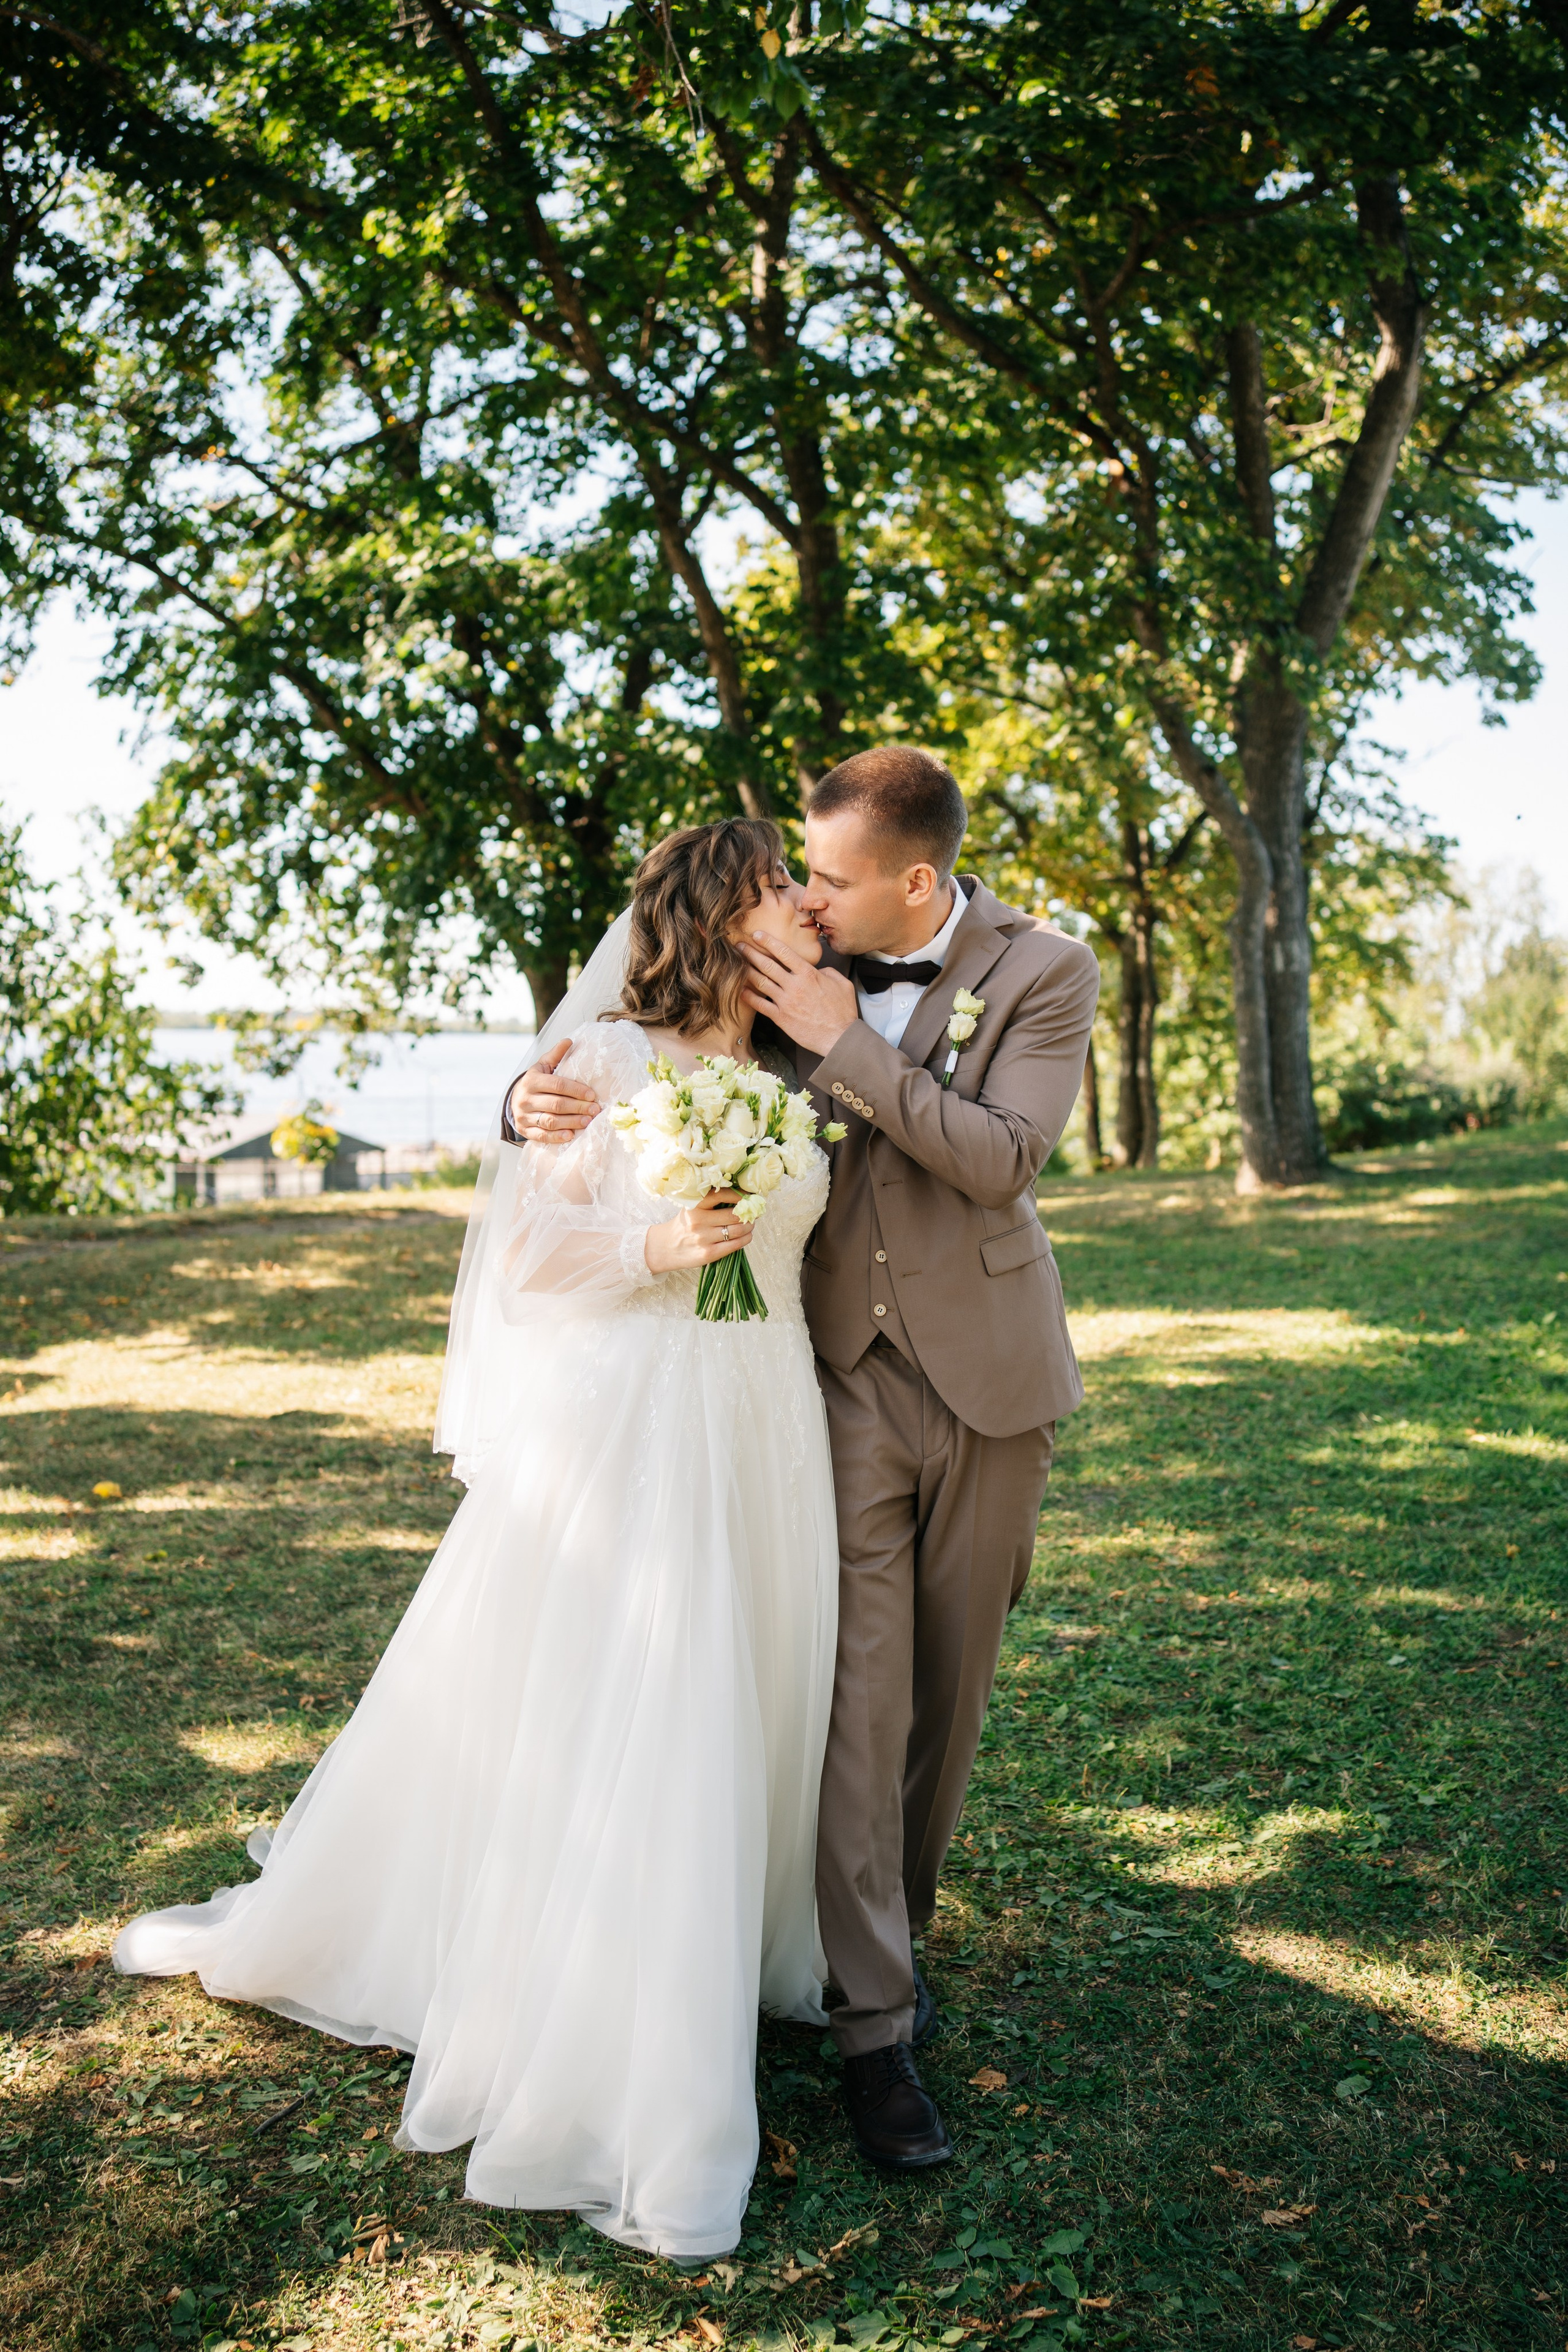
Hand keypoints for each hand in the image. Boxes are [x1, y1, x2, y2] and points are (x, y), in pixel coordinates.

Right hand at [509, 1038, 601, 1143]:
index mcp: (532, 1080)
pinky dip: (556, 1136)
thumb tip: (569, 1041)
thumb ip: (556, 1055)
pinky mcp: (525, 1130)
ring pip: (550, 1121)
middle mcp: (526, 1098)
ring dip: (571, 1122)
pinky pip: (542, 1135)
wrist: (515, 1100)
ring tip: (587, 1121)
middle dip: (578, 1107)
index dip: (576, 1090)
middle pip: (556, 1104)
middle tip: (595, 1110)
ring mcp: (524, 1116)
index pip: (557, 1085)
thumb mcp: (542, 1066)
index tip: (592, 1095)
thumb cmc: (536, 1082)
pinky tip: (570, 1135)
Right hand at [644, 1189, 754, 1274]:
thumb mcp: (691, 1207)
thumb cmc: (684, 1224)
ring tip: (750, 1224)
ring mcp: (703, 1238)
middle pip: (734, 1214)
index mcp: (694, 1204)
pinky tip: (747, 1236)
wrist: (665, 1248)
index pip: (723, 1194)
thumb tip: (742, 1197)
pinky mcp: (708, 1254)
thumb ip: (711, 1202)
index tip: (750, 1196)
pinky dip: (746, 1239)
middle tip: (753, 1212)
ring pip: (738, 1230)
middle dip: (749, 1213)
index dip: (741, 1195)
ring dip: (750, 1226)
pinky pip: (735, 1245)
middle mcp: (698, 1220)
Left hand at [740, 932, 858, 1054]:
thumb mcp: (842, 984)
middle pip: (767, 965)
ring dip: (746, 970)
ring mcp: (786, 1002)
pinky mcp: (781, 1018)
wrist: (840, 1037)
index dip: (768, 941)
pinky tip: (739, 990)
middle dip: (751, 953)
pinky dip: (748, 997)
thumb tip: (818, 970)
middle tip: (739, 945)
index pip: (784, 952)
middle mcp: (794, 985)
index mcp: (809, 974)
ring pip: (761, 982)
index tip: (757, 935)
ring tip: (736, 963)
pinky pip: (760, 1005)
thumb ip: (828, 972)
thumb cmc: (843, 1011)